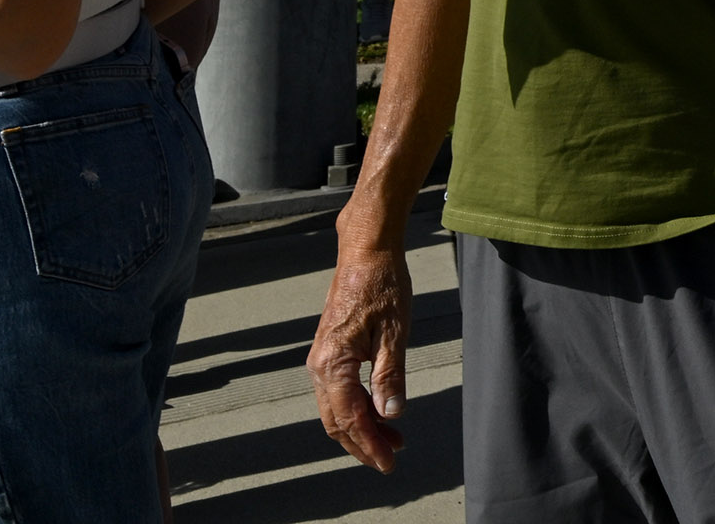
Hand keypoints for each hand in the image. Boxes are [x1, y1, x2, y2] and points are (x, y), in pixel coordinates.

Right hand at [309, 242, 414, 472]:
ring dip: (360, 427)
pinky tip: (377, 411)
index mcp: (333, 363)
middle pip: (336, 421)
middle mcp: (319, 366)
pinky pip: (336, 392)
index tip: (389, 462)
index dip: (369, 443)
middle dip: (363, 443)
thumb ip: (390, 375)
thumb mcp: (395, 331)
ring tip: (391, 438)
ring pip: (334, 408)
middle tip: (391, 457)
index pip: (350, 417)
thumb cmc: (383, 286)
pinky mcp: (327, 353)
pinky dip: (355, 408)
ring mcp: (320, 360)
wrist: (365, 253)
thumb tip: (392, 414)